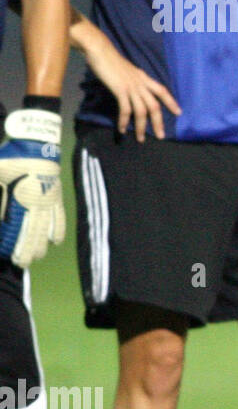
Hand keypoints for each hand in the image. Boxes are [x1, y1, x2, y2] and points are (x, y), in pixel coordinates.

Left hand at [0, 109, 63, 268]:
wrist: (38, 144)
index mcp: (18, 198)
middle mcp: (34, 204)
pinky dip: (58, 230)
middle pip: (30, 232)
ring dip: (41, 244)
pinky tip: (55, 242)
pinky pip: (59, 217)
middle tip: (22, 264)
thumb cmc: (11, 156)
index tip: (7, 255)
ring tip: (37, 258)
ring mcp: (48, 201)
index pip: (13, 227)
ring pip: (44, 228)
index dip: (11, 242)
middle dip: (26, 250)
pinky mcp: (56, 197)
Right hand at [82, 35, 180, 140]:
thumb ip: (134, 81)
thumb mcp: (129, 71)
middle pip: (155, 106)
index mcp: (144, 78)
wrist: (101, 51)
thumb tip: (136, 91)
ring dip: (141, 126)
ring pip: (141, 111)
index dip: (171, 102)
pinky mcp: (120, 90)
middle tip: (161, 135)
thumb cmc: (112, 61)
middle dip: (158, 122)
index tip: (179, 112)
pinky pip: (125, 109)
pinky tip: (122, 129)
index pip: (162, 91)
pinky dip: (124, 121)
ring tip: (141, 138)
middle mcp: (141, 83)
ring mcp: (131, 87)